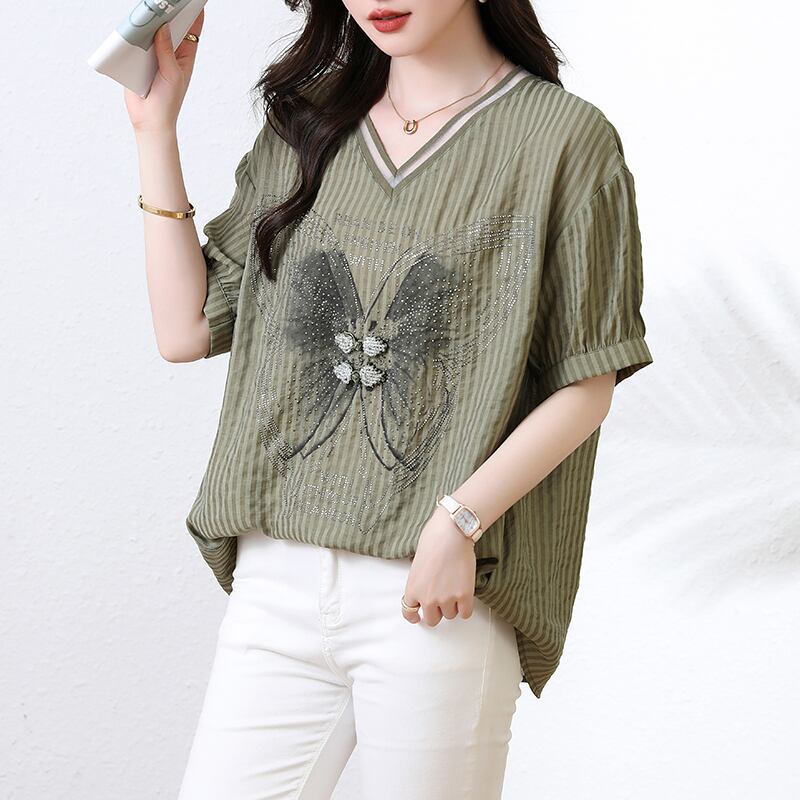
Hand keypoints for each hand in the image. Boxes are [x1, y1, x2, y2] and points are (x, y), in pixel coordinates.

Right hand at [124, 10, 204, 134]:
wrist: (149, 120)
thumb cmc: (167, 102)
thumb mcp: (172, 74)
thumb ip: (167, 51)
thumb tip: (163, 28)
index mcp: (184, 56)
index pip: (192, 30)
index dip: (194, 14)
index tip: (194, 0)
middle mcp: (169, 52)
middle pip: (170, 25)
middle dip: (168, 11)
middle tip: (166, 0)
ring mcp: (153, 54)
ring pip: (150, 31)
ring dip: (148, 21)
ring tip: (149, 8)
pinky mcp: (137, 59)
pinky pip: (135, 42)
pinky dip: (133, 34)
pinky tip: (133, 26)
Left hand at [402, 506, 477, 625]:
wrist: (450, 534)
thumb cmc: (433, 541)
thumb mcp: (417, 564)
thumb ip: (419, 582)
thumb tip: (426, 589)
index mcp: (412, 589)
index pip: (408, 612)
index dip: (414, 617)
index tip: (418, 618)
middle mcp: (427, 598)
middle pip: (433, 619)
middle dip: (438, 611)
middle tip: (443, 598)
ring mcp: (446, 599)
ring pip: (450, 615)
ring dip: (453, 606)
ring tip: (455, 587)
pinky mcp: (464, 596)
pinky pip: (466, 613)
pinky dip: (466, 607)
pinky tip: (465, 596)